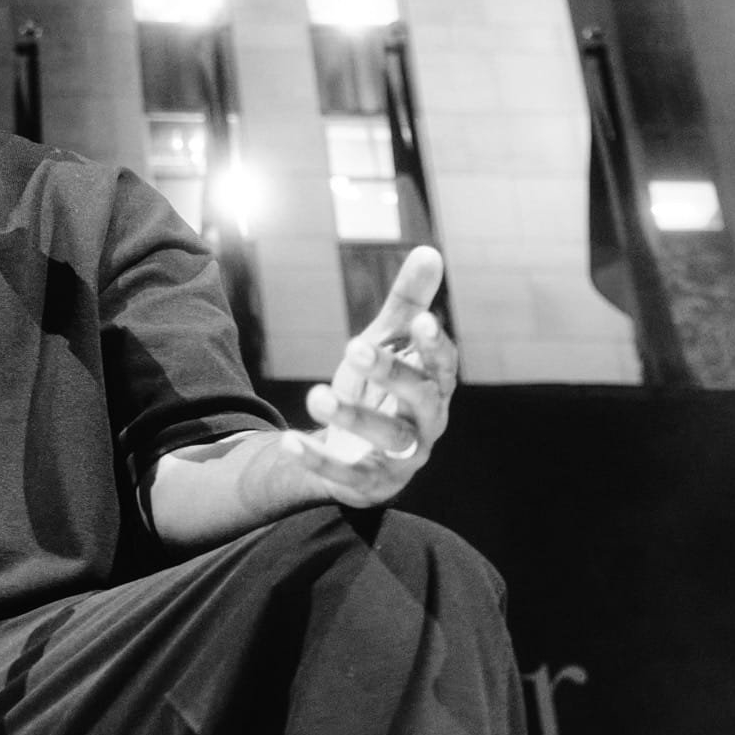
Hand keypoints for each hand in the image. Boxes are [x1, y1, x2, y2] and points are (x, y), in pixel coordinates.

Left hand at [279, 246, 457, 508]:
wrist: (352, 451)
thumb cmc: (378, 387)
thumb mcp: (386, 343)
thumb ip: (406, 302)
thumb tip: (429, 250)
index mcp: (433, 387)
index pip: (444, 367)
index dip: (435, 346)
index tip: (419, 320)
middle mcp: (425, 425)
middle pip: (420, 402)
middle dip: (392, 374)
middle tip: (354, 346)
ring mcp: (400, 459)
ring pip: (387, 441)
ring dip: (353, 417)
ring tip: (317, 395)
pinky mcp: (368, 484)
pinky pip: (344, 474)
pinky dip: (317, 458)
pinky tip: (290, 439)